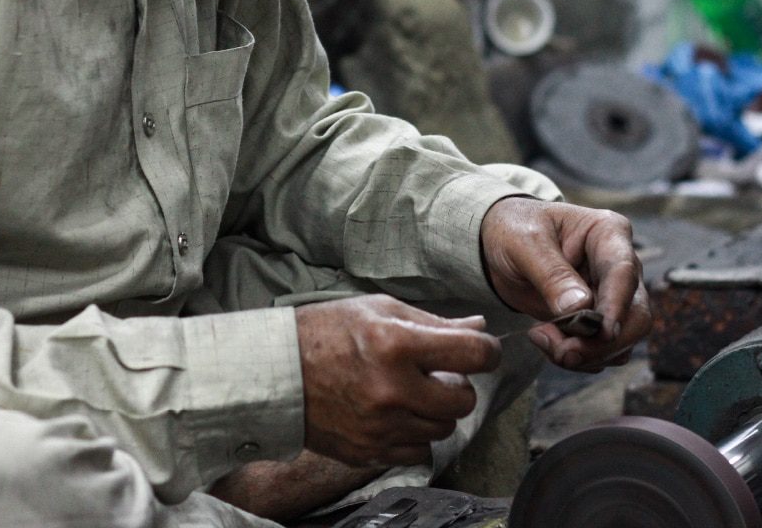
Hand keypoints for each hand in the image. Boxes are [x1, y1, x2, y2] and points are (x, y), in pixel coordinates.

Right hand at [295, 294, 499, 467]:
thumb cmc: (325, 332)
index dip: (487, 351)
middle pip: (463, 400)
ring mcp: (380, 426)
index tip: (481, 350)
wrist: (275, 373)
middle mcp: (391, 389)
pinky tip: (397, 415)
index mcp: (395, 344)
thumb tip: (478, 326)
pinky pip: (418, 452)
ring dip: (437, 411)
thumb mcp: (378, 310)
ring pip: (443, 429)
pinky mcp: (368, 451)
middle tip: (437, 373)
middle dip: (459, 384)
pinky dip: (415, 436)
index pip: (473, 354)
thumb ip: (432, 322)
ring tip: (411, 392)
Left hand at [480, 196, 650, 371]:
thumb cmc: (514, 231)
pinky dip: (579, 358)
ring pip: (623, 339)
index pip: (623, 272)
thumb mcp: (524, 243)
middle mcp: (620, 266)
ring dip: (586, 354)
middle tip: (564, 352)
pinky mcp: (599, 322)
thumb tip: (579, 308)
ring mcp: (612, 296)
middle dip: (602, 342)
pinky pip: (604, 351)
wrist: (500, 249)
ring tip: (541, 338)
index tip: (604, 332)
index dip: (616, 305)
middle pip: (636, 314)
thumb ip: (551, 274)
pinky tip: (546, 341)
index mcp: (608, 233)